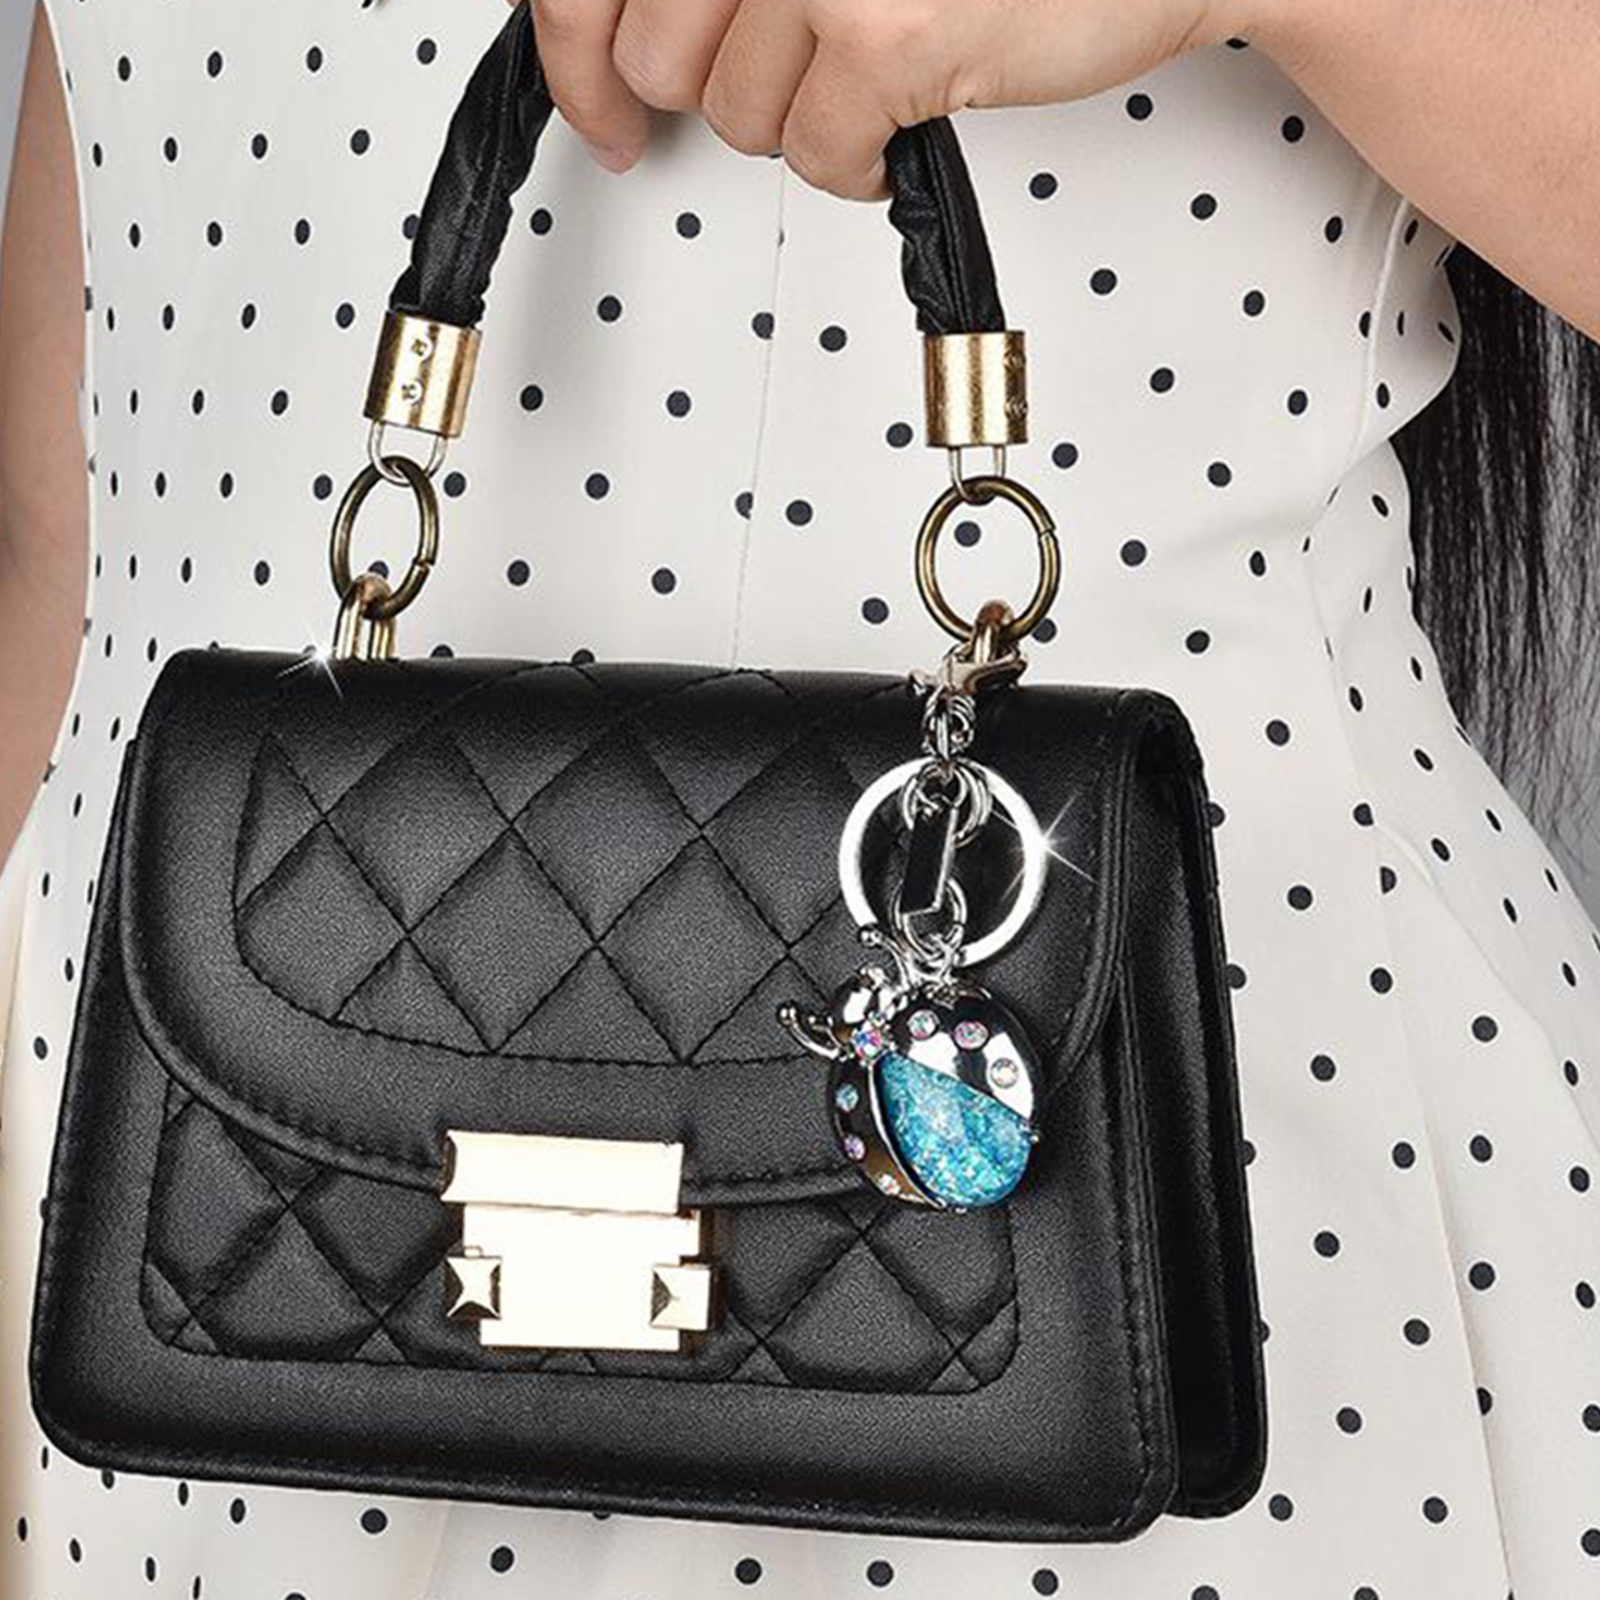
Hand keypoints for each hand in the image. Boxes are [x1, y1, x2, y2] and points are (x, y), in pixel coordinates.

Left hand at [521, 0, 1250, 198]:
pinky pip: (815, 157)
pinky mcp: (886, 37)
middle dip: (718, 90)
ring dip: (801, 122)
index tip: (601, 107)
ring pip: (739, 117)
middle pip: (660, 58)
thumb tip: (631, 38)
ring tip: (869, 71)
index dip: (581, 58)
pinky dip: (857, 166)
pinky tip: (900, 115)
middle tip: (781, 78)